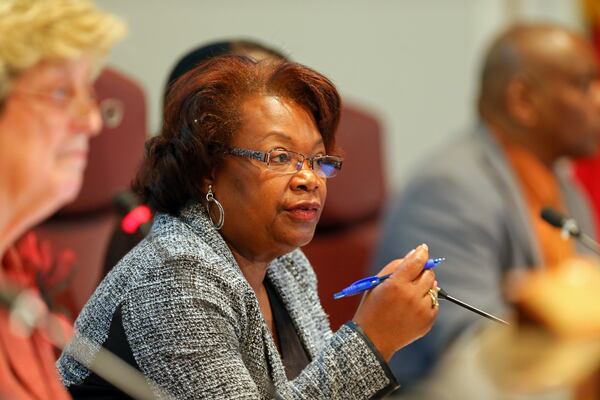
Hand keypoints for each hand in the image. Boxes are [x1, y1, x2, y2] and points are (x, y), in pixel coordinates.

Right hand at [352, 244, 437, 360]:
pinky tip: (412, 306)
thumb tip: (415, 254)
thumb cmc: (372, 308)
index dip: (421, 253)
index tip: (423, 249)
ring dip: (425, 286)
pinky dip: (426, 301)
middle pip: (428, 274)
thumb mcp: (376, 283)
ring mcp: (421, 310)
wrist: (373, 339)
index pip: (417, 262)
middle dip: (423, 271)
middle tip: (414, 274)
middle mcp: (411, 296)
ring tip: (410, 294)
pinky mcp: (428, 321)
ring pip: (433, 287)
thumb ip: (396, 266)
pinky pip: (434, 303)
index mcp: (396, 285)